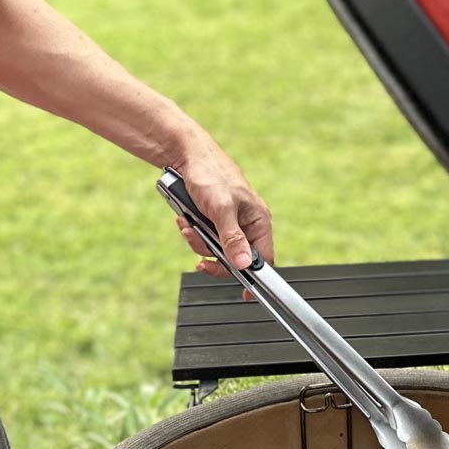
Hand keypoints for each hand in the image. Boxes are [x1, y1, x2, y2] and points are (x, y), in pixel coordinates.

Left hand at [168, 125, 273, 278]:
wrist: (185, 154)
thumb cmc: (209, 173)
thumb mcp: (221, 209)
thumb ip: (232, 238)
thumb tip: (244, 264)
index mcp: (259, 220)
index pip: (263, 259)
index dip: (254, 277)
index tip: (245, 293)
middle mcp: (247, 224)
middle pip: (236, 258)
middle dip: (213, 255)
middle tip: (199, 252)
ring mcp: (230, 223)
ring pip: (216, 250)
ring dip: (198, 243)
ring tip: (187, 227)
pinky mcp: (213, 220)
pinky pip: (205, 239)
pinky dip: (193, 233)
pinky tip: (185, 221)